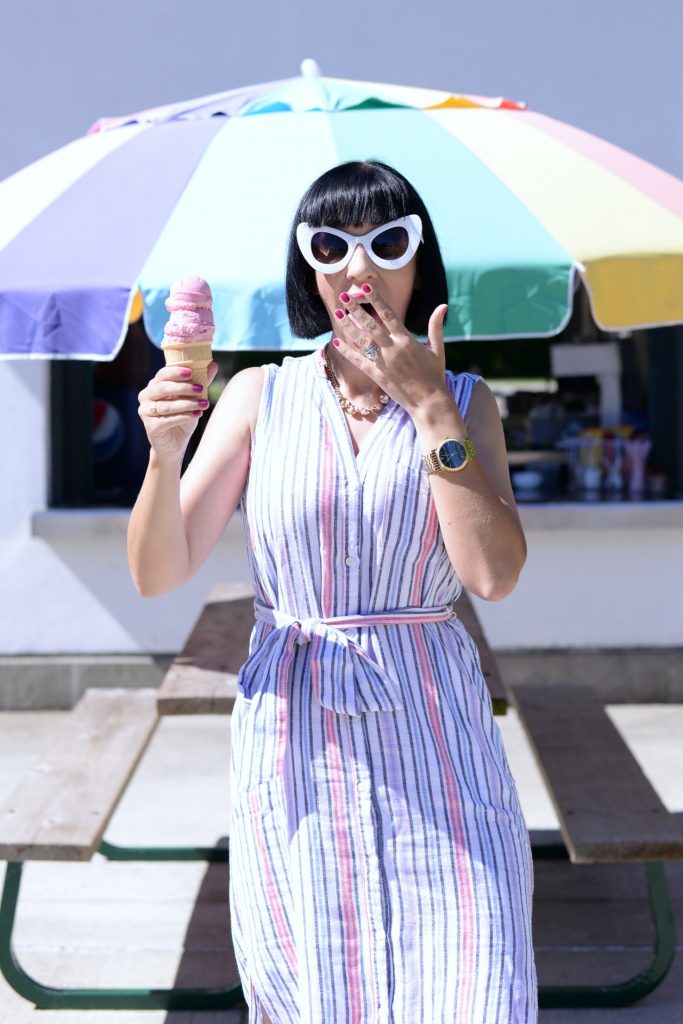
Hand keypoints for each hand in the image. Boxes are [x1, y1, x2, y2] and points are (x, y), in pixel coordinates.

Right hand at [137, 361, 218, 459]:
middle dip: (183, 387)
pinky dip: (184, 417)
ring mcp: (145, 412)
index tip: (191, 372)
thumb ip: (200, 382)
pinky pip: (168, 419)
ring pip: (167, 405)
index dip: (176, 372)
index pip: (162, 374)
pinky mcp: (150, 426)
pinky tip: (197, 415)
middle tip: (201, 388)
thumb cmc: (183, 417)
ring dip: (187, 404)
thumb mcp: (193, 398)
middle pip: (163, 388)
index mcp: (155, 385)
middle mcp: (146, 396)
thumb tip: (213, 365)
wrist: (175, 444)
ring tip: (204, 404)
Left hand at [332, 286, 449, 417]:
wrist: (429, 402)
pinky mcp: (377, 375)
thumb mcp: (437, 349)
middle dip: (356, 309)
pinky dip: (347, 351)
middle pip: (370, 325)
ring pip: (361, 341)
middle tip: (344, 297)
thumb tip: (443, 305)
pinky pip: (359, 361)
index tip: (365, 288)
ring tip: (338, 313)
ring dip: (349, 326)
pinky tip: (338, 341)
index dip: (376, 300)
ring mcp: (383, 362)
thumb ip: (435, 326)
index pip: (388, 314)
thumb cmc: (435, 374)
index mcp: (406, 339)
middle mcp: (392, 349)